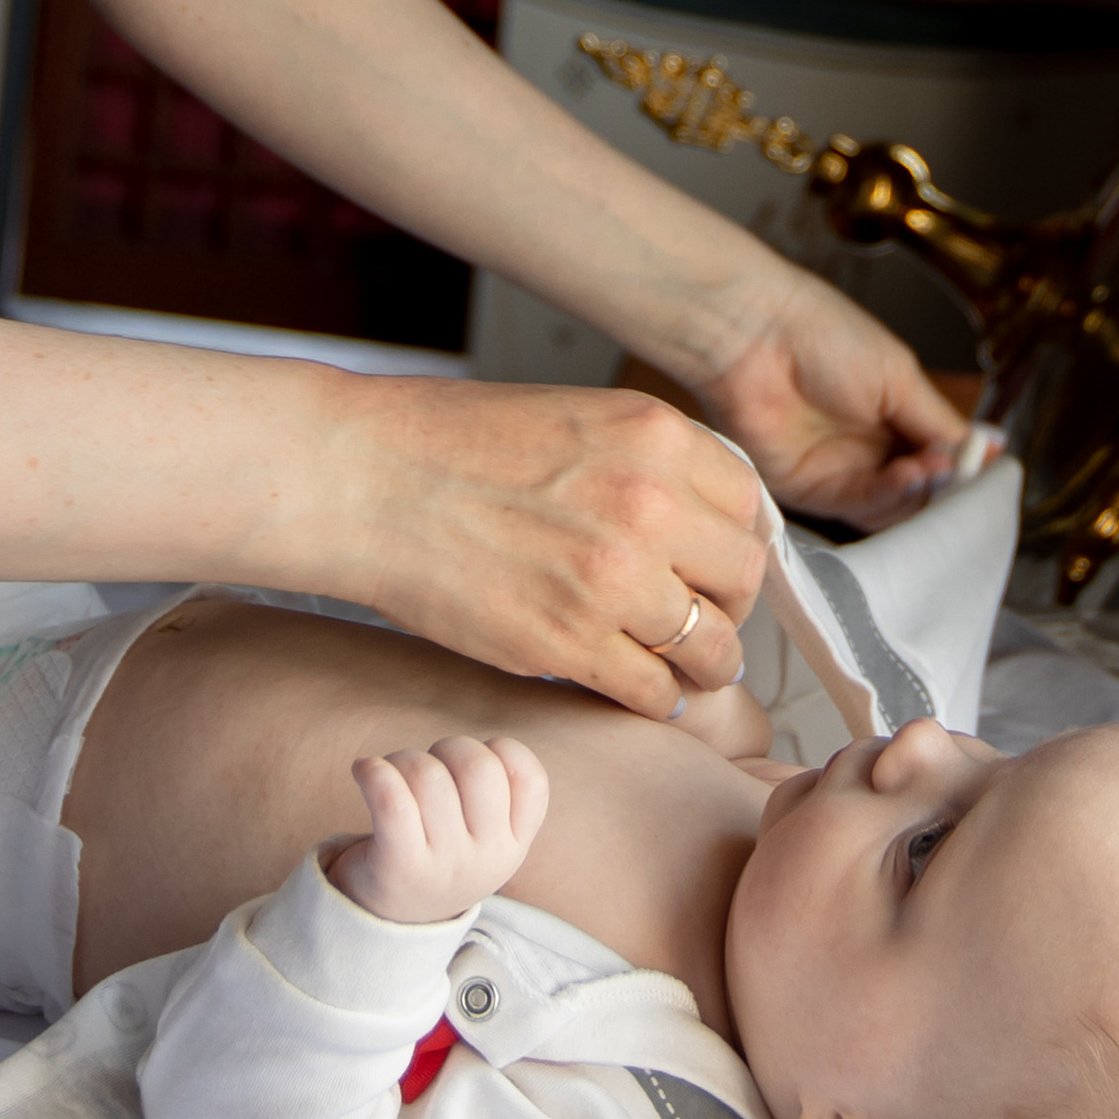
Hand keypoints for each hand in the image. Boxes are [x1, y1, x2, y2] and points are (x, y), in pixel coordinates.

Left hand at [330, 734, 548, 925]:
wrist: (390, 925)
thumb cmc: (438, 856)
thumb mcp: (483, 838)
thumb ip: (494, 795)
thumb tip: (481, 748)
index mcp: (513, 845)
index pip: (530, 778)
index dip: (500, 751)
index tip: (469, 765)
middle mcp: (487, 857)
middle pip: (478, 766)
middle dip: (448, 748)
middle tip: (428, 768)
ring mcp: (445, 865)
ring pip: (428, 775)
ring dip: (402, 759)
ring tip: (390, 775)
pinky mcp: (399, 867)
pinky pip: (391, 800)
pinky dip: (372, 772)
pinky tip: (363, 770)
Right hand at [335, 374, 765, 718]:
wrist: (368, 479)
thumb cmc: (452, 444)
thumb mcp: (575, 419)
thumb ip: (648, 465)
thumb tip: (703, 525)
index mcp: (655, 434)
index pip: (751, 506)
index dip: (735, 543)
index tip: (716, 565)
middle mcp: (649, 503)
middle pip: (743, 579)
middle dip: (725, 604)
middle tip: (696, 616)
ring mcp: (613, 578)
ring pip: (711, 647)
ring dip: (700, 663)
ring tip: (675, 664)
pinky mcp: (570, 642)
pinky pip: (654, 693)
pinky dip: (653, 698)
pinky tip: (630, 684)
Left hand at [638, 250, 973, 533]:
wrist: (752, 334)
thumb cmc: (824, 334)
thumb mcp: (899, 377)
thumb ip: (939, 423)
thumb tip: (990, 451)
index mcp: (892, 415)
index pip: (938, 458)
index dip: (962, 470)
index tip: (987, 472)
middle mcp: (867, 448)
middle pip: (919, 492)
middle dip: (945, 489)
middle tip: (960, 474)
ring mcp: (839, 472)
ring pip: (894, 507)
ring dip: (920, 493)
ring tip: (932, 467)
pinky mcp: (809, 491)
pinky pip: (859, 508)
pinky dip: (890, 496)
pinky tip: (907, 474)